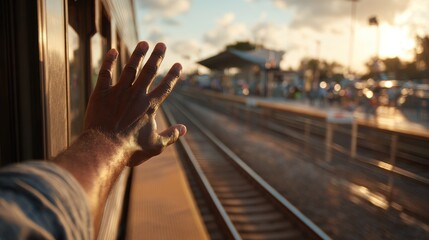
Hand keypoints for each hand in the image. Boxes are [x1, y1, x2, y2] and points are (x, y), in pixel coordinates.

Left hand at [84, 41, 185, 165]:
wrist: (105, 147)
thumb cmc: (131, 149)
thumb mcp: (156, 146)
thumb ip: (171, 135)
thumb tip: (185, 128)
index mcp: (150, 106)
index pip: (165, 87)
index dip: (173, 75)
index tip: (178, 64)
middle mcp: (136, 94)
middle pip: (149, 71)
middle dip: (157, 57)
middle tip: (162, 44)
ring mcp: (119, 92)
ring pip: (130, 68)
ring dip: (138, 55)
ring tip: (144, 43)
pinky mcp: (102, 93)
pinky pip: (105, 73)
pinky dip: (109, 61)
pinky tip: (113, 51)